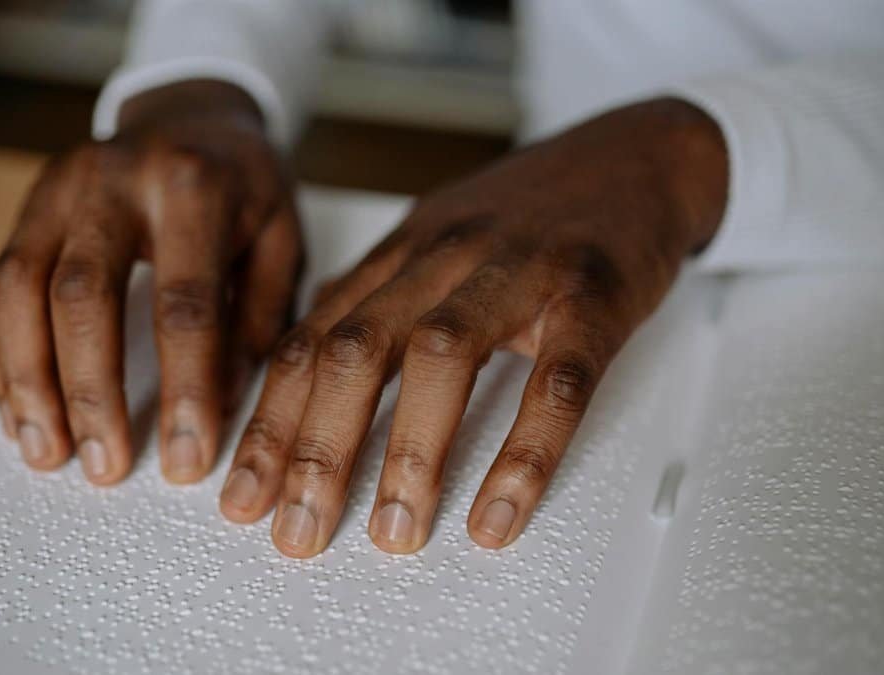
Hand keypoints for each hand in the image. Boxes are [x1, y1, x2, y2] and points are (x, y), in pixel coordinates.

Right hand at [0, 80, 302, 485]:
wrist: (195, 113)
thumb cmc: (247, 187)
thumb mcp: (281, 240)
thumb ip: (257, 319)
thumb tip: (223, 409)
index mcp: (193, 186)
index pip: (185, 301)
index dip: (184, 386)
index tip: (187, 458)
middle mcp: (114, 180)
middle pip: (82, 295)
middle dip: (90, 391)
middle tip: (103, 466)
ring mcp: (58, 189)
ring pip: (18, 290)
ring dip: (28, 381)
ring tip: (46, 452)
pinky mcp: (27, 207)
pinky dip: (5, 357)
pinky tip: (21, 412)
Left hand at [218, 98, 727, 555]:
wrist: (640, 153)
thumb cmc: (539, 211)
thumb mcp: (439, 239)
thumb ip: (376, 297)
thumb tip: (308, 356)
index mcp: (402, 252)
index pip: (311, 339)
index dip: (270, 423)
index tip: (243, 492)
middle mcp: (446, 256)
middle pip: (355, 348)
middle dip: (317, 449)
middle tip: (298, 530)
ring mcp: (519, 271)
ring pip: (440, 356)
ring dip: (409, 453)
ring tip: (394, 530)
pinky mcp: (592, 295)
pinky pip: (555, 381)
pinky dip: (524, 454)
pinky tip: (500, 511)